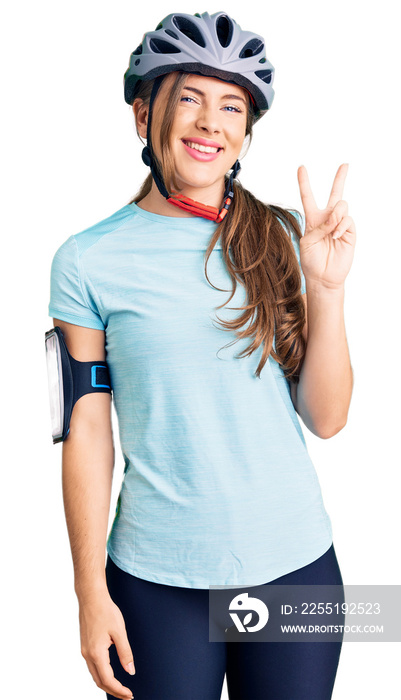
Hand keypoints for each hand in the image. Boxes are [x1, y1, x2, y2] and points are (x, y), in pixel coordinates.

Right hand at [79, 593, 134, 699]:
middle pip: (99, 682)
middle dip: (113, 691)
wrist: (91, 597)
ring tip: (120, 688)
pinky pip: (92, 667)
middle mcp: (88, 655)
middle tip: (127, 695)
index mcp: (96, 653)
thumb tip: (130, 671)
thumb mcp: (119, 632)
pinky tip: (110, 673)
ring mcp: (85, 651)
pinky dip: (101, 675)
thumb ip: (125, 653)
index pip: (108, 680)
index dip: (119, 690)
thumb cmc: (105, 611)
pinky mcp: (85, 646)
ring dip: (107, 684)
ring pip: (94, 675)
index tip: (130, 694)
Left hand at [297, 163, 355, 289]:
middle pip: (335, 194)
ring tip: (331, 231)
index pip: (308, 197)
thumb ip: (318, 226)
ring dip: (335, 215)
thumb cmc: (311, 261)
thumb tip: (334, 218)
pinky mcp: (350, 232)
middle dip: (340, 178)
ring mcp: (340, 224)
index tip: (301, 167)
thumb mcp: (307, 241)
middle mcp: (328, 219)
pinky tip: (336, 236)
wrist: (323, 277)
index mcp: (313, 219)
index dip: (304, 183)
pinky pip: (347, 220)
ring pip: (342, 205)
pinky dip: (340, 226)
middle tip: (345, 165)